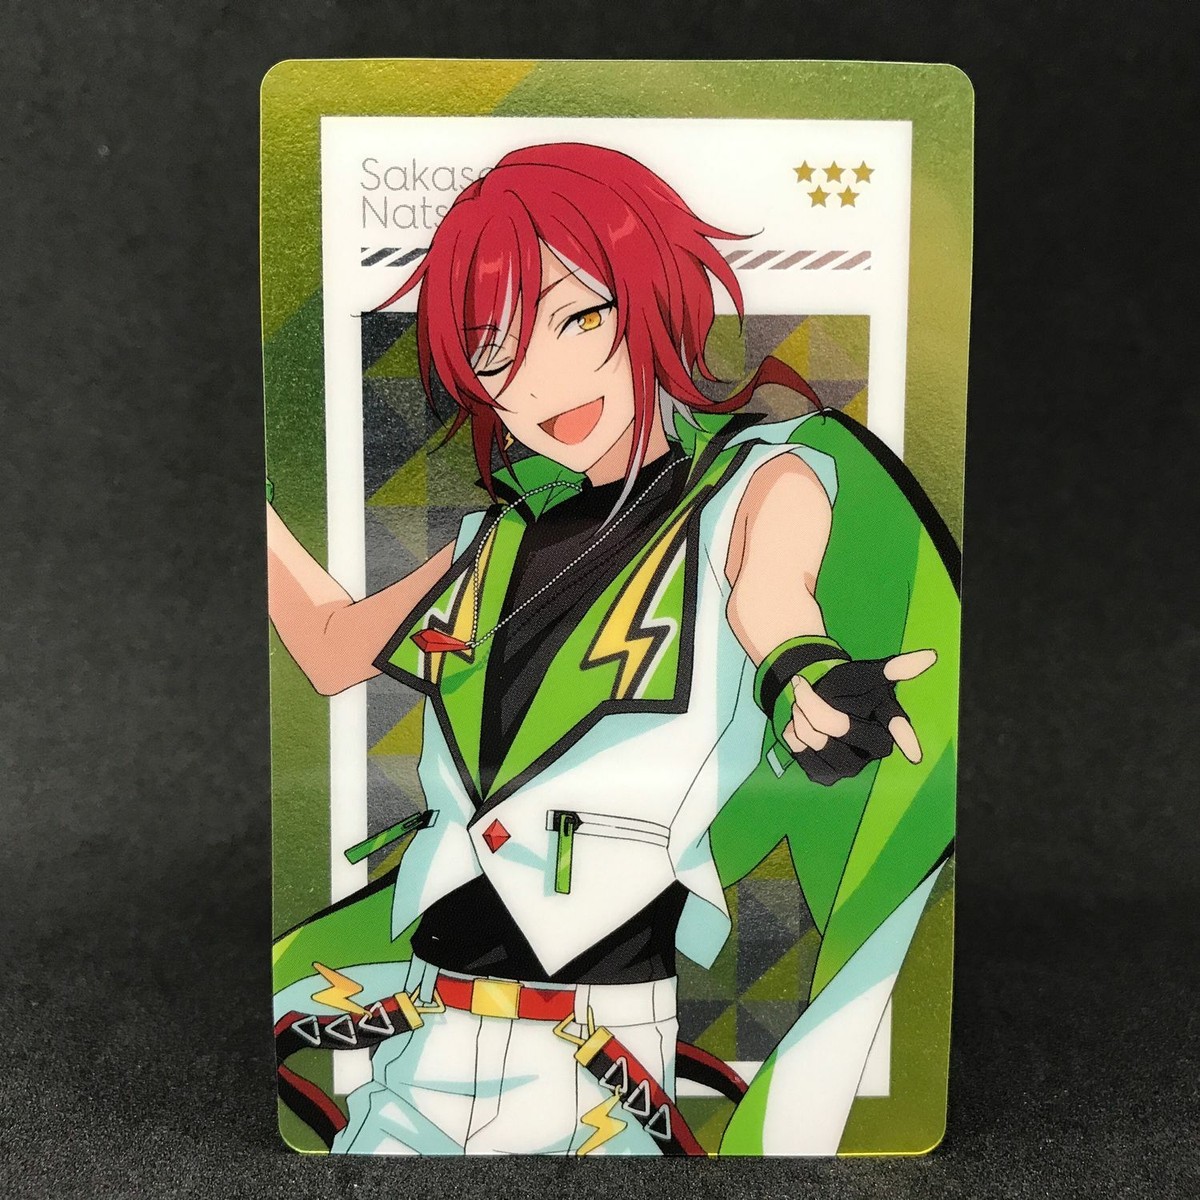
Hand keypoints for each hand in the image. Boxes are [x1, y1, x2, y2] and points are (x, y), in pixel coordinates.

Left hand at [782, 649, 936, 785]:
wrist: (815, 700)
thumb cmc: (846, 687)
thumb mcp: (866, 674)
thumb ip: (894, 668)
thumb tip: (930, 656)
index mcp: (887, 726)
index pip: (897, 728)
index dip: (906, 738)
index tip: (914, 754)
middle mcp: (873, 751)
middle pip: (837, 726)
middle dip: (814, 703)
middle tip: (803, 687)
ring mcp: (850, 767)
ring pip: (816, 740)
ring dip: (800, 717)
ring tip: (801, 706)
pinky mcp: (826, 775)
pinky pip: (801, 754)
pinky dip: (792, 736)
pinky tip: (797, 728)